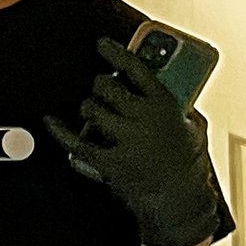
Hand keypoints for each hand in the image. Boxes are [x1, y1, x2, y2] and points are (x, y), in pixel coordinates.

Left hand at [45, 39, 230, 245]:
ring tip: (95, 111)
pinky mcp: (110, 163)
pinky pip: (76, 142)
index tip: (102, 43)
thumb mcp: (194, 126)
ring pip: (92, 110)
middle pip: (108, 87)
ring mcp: (126, 142)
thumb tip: (165, 83)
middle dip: (101, 85)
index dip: (116, 53)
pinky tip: (51, 121)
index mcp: (166, 106)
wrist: (180, 201)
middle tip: (102, 88)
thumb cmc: (188, 162)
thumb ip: (178, 104)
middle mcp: (144, 120)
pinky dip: (60, 130)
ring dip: (90, 107)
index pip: (136, 69)